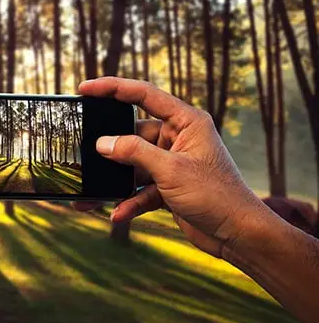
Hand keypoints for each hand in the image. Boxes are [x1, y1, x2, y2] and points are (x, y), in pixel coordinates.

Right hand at [77, 77, 265, 257]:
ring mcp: (172, 163)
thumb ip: (134, 152)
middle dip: (109, 146)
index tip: (85, 88)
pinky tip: (117, 214)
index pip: (144, 94)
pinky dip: (128, 201)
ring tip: (89, 191)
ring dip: (114, 180)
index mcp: (186, 121)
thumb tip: (102, 143)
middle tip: (83, 150)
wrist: (238, 234)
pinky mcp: (168, 186)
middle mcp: (178, 138)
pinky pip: (140, 189)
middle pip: (132, 133)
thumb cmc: (217, 196)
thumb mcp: (171, 170)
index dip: (112, 88)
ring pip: (132, 165)